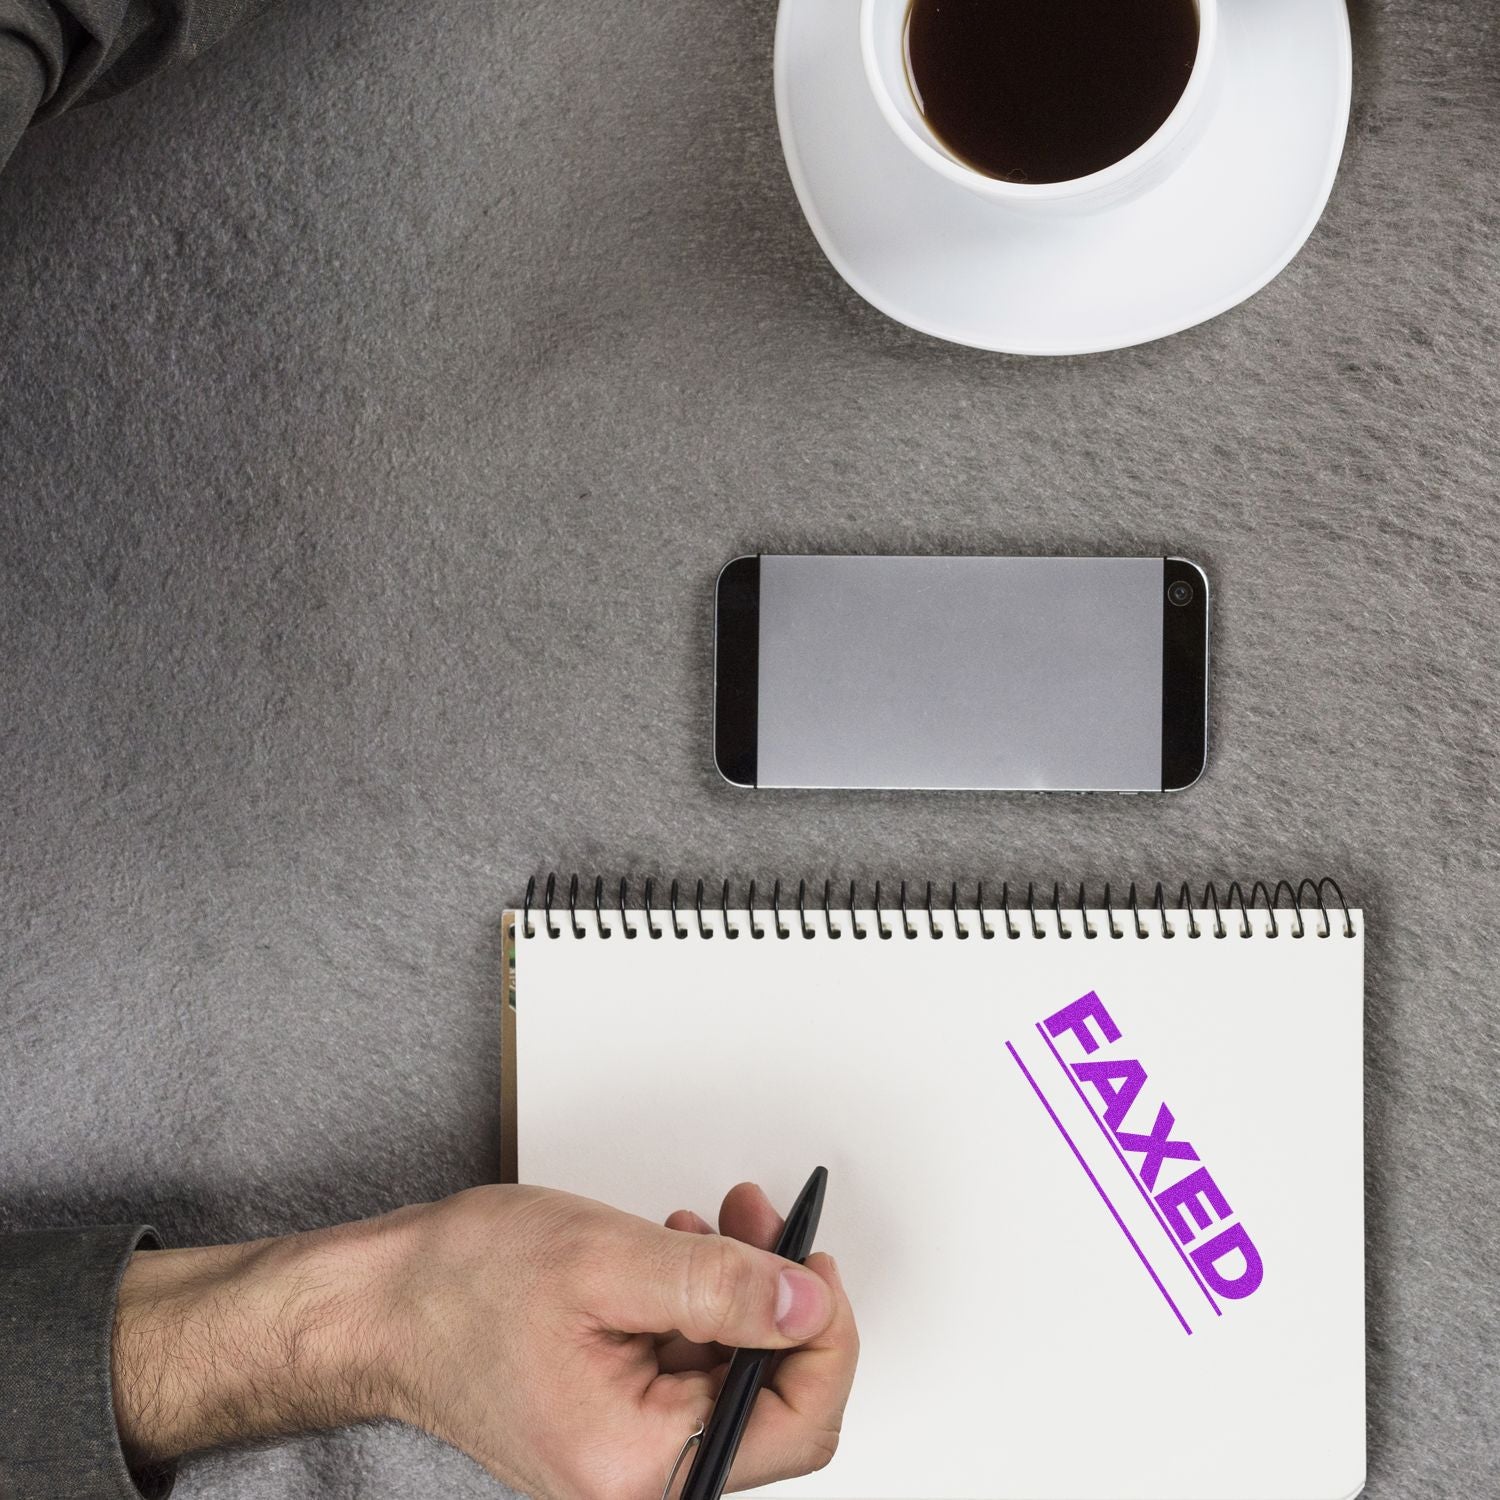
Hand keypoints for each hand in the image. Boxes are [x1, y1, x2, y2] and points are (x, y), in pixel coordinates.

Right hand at [113, 1183, 857, 1499]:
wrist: (380, 1306)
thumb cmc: (460, 1287)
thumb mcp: (606, 1259)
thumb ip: (721, 1285)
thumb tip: (809, 1301)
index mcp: (638, 1465)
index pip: (797, 1423)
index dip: (827, 1333)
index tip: (814, 1259)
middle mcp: (636, 1484)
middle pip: (771, 1402)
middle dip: (781, 1302)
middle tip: (767, 1224)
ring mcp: (625, 1461)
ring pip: (734, 1379)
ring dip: (740, 1294)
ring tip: (719, 1224)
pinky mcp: (615, 1429)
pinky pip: (691, 1373)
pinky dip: (699, 1307)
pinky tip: (681, 1254)